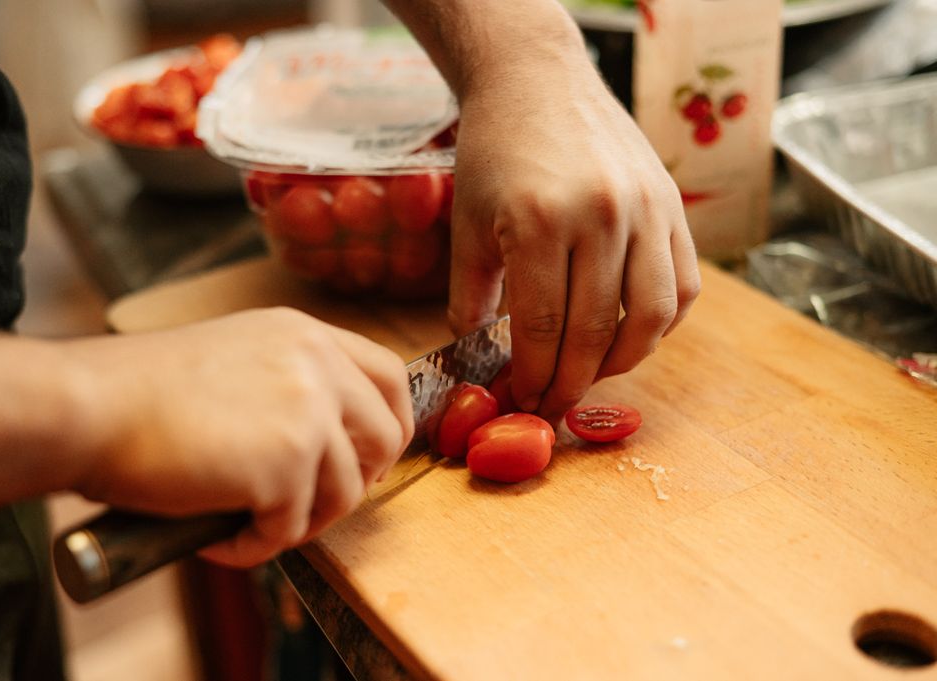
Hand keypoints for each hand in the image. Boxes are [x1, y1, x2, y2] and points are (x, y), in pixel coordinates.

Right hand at [66, 308, 412, 567]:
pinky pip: (290, 529)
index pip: (389, 375)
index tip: (369, 457)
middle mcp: (317, 366)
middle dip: (358, 481)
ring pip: (344, 492)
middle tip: (312, 503)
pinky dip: (255, 546)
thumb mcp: (235, 355)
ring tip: (250, 524)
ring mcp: (307, 414)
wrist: (89, 405)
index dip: (388, 424)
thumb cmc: (140, 390)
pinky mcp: (285, 465)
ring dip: (301, 520)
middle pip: (384, 437)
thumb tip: (323, 441)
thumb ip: (288, 381)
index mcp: (304, 334)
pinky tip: (218, 537)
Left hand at [447, 31, 699, 420]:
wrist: (538, 81)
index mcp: (540, 221)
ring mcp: (646, 210)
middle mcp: (601, 215)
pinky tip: (630, 334)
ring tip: (592, 373)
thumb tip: (481, 358)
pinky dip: (661, 324)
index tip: (525, 399)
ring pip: (651, 317)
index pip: (542, 327)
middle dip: (572, 382)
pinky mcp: (673, 206)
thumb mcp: (467, 225)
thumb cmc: (494, 152)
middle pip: (596, 331)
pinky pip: (682, 286)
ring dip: (622, 362)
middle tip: (554, 403)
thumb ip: (471, 298)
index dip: (533, 375)